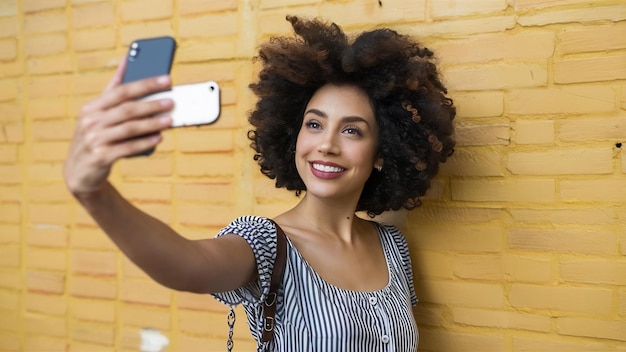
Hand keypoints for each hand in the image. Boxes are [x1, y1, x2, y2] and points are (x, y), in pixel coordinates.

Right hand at [64, 58, 173, 197]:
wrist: (79, 172)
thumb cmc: (95, 138)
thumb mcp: (97, 114)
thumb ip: (113, 89)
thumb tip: (126, 59)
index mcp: (91, 108)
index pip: (121, 91)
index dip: (145, 84)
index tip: (166, 80)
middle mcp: (90, 122)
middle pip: (126, 109)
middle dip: (151, 104)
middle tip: (171, 101)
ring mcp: (94, 140)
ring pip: (129, 128)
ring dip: (152, 123)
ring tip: (169, 120)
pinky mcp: (100, 157)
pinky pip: (127, 148)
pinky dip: (145, 142)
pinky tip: (159, 138)